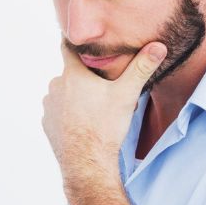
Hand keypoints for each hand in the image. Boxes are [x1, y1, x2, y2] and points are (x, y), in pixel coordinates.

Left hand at [42, 41, 165, 189]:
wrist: (87, 163)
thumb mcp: (127, 94)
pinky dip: (69, 113)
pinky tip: (84, 122)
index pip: (68, 48)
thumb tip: (159, 46)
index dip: (77, 44)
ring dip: (76, 96)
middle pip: (71, 73)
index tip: (83, 41)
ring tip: (96, 108)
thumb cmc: (106, 127)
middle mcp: (55, 86)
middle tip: (104, 88)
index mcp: (72, 74)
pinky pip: (58, 111)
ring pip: (64, 93)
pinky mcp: (46, 123)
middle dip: (85, 77)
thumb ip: (141, 68)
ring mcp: (48, 106)